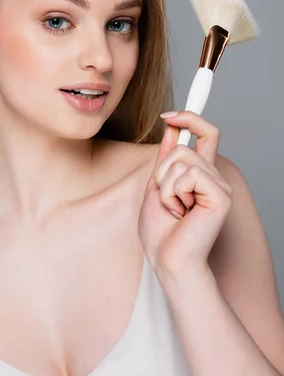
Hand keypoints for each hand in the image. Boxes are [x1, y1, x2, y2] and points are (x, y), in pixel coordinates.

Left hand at [138, 111, 231, 277]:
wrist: (167, 260)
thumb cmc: (161, 232)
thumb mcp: (156, 186)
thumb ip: (166, 158)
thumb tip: (171, 128)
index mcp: (200, 174)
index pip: (205, 134)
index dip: (191, 117)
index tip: (169, 115)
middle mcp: (213, 176)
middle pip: (183, 146)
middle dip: (162, 171)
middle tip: (167, 199)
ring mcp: (218, 185)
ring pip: (181, 159)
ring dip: (165, 185)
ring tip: (174, 209)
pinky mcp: (220, 195)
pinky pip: (188, 174)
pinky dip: (173, 193)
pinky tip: (182, 212)